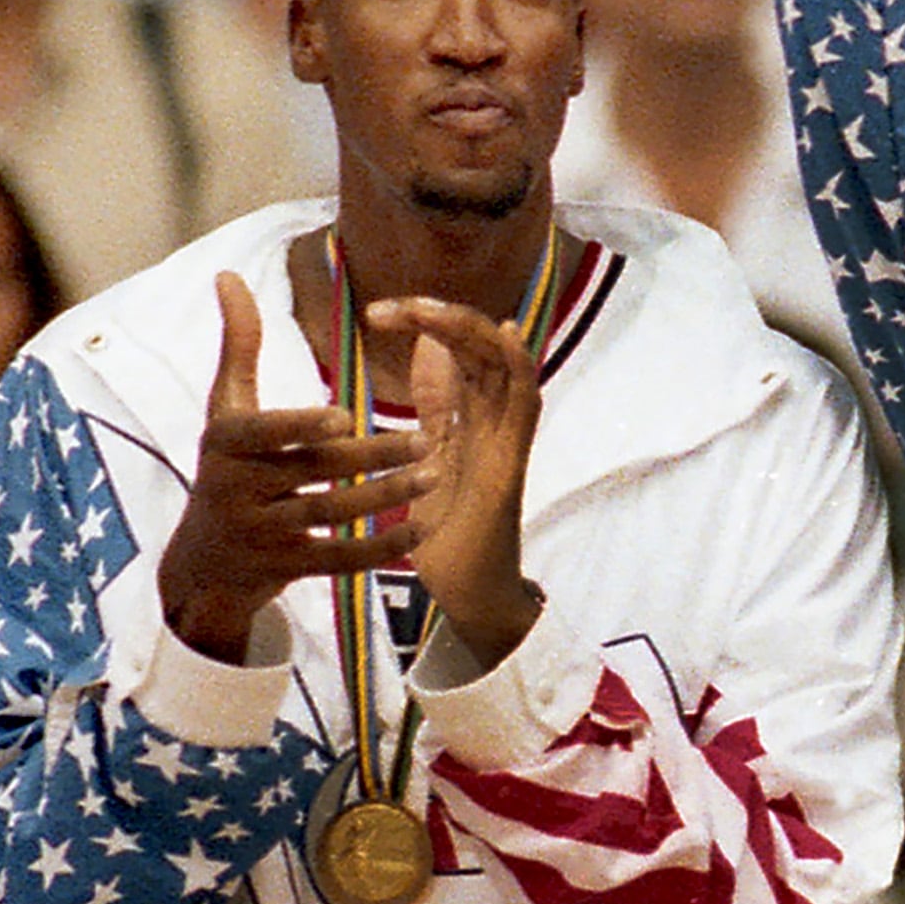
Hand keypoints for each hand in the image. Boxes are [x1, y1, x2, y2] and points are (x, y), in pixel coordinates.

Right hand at [159, 274, 434, 661]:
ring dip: (384, 497)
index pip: (262, 434)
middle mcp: (235, 490)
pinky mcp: (285, 569)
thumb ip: (239, 345)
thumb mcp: (225, 409)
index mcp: (224, 445)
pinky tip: (421, 527)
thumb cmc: (226, 466)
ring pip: (328, 515)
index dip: (299, 426)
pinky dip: (379, 546)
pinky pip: (337, 559)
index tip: (345, 416)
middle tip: (427, 440)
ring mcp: (260, 534)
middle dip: (368, 459)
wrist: (202, 561)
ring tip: (434, 474)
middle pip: (309, 473)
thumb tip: (229, 275)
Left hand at [380, 295, 544, 662]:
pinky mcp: (513, 461)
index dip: (428, 321)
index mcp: (471, 417)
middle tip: (388, 308)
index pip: (460, 350)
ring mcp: (507, 438)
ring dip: (469, 329)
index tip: (379, 313)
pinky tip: (506, 335)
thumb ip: (437, 410)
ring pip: (504, 363)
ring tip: (427, 309)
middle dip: (440, 316)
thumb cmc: (449, 534)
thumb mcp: (429, 460)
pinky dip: (518, 365)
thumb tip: (426, 354)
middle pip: (482, 347)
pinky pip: (525, 403)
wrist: (466, 595)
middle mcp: (494, 420)